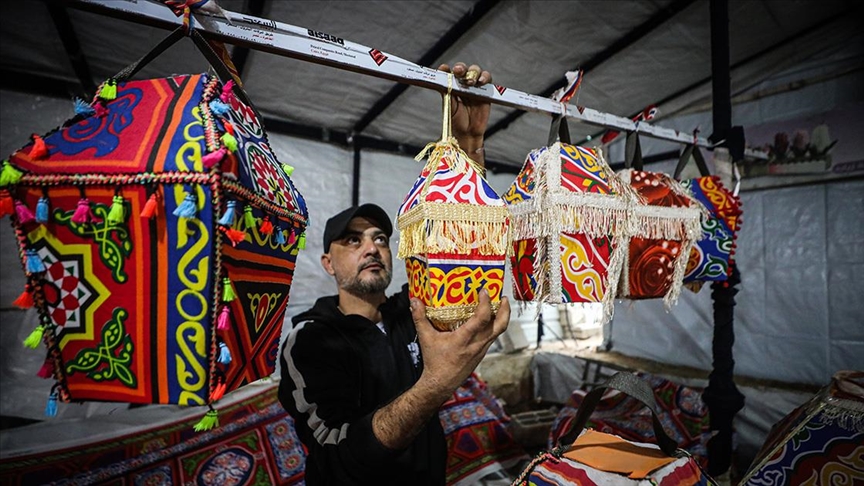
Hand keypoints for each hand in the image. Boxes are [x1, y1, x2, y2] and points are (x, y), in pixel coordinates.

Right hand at [370, 289, 508, 449]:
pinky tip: (487, 320)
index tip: (484, 291)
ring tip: (499, 305)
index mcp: (464, 339)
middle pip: (500, 325)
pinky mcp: (481, 353)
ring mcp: (481, 350)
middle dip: (505, 309)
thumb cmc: (434, 362)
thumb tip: (414, 301)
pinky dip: (493, 326)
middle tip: (503, 297)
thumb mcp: (426, 338)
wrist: (440, 384)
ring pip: (498, 332)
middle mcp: (477, 344)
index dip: (486, 303)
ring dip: (501, 317)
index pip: (482, 318)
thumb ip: (420, 318)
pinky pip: (492, 337)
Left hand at [437, 62, 492, 163]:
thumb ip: (446, 90)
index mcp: (451, 85)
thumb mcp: (449, 104)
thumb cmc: (456, 120)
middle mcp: (462, 83)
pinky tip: (481, 82)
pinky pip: (487, 79)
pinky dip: (485, 77)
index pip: (449, 72)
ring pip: (475, 71)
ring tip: (470, 81)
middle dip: (461, 68)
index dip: (447, 69)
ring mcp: (474, 86)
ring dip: (473, 72)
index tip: (443, 68)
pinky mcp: (485, 90)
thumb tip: (441, 76)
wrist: (467, 132)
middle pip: (463, 69)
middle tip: (458, 71)